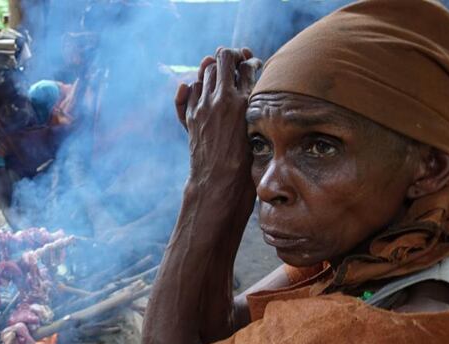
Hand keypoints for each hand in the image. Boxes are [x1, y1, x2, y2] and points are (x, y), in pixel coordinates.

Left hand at [175, 48, 260, 181]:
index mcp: (244, 101)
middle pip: (222, 59)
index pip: (246, 64)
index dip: (249, 60)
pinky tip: (197, 88)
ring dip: (212, 68)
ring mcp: (203, 107)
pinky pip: (188, 90)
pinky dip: (194, 86)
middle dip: (229, 56)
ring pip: (205, 71)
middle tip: (235, 62)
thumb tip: (252, 72)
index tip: (251, 63)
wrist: (220, 182)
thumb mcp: (260, 127)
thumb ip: (255, 100)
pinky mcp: (191, 117)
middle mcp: (221, 99)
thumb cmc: (247, 160)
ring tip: (219, 73)